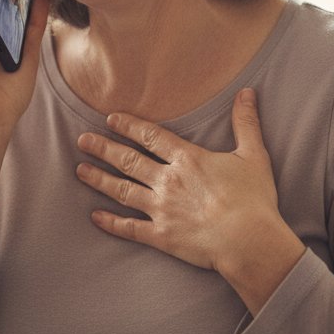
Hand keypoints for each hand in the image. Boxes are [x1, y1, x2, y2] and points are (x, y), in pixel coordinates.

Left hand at [76, 88, 304, 311]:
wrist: (248, 241)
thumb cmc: (253, 199)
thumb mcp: (254, 155)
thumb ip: (246, 122)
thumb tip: (247, 92)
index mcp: (187, 159)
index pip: (151, 136)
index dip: (129, 126)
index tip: (110, 119)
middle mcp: (168, 180)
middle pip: (128, 160)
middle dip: (103, 148)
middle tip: (82, 140)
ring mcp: (161, 209)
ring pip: (122, 190)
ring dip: (100, 179)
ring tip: (80, 170)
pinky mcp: (161, 236)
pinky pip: (129, 228)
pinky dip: (110, 222)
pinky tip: (95, 217)